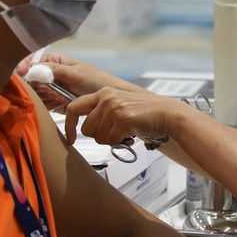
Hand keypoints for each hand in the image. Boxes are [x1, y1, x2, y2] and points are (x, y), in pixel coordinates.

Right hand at [16, 52, 114, 110]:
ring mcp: (51, 89)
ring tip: (60, 96)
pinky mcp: (54, 103)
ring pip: (36, 93)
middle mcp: (50, 74)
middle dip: (38, 86)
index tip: (23, 73)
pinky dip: (50, 105)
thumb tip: (33, 68)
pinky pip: (44, 105)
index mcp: (54, 61)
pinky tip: (61, 103)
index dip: (25, 66)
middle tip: (50, 89)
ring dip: (45, 96)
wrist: (108, 101)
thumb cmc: (96, 81)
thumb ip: (54, 70)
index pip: (32, 61)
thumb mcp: (75, 73)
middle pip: (31, 79)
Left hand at [61, 85, 185, 145]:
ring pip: (98, 137)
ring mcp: (115, 108)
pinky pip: (111, 141)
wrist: (167, 114)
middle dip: (98, 136)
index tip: (70, 138)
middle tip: (114, 133)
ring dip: (111, 140)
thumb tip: (84, 128)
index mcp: (103, 93)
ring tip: (125, 132)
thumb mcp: (119, 104)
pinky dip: (120, 142)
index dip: (69, 125)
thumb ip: (101, 112)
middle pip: (86, 128)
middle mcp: (106, 98)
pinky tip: (131, 134)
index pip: (73, 107)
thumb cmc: (145, 113)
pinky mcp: (123, 120)